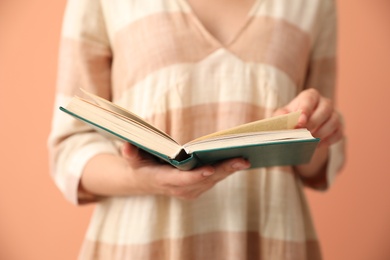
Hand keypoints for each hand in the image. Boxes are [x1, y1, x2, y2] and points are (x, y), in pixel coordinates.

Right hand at [121, 142, 249, 199]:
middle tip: (242, 160)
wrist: (145, 181)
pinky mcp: (198, 188)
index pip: (183, 180)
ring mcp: (191, 190)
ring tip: (245, 158)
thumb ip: (131, 154)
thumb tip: (127, 147)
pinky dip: (227, 170)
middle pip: (205, 180)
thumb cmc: (140, 165)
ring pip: (213, 180)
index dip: (196, 175)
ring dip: (230, 170)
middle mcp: (180, 189)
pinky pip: (215, 179)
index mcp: (165, 180)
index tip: (210, 168)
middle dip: (224, 170)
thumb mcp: (132, 159)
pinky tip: (239, 160)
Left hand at [273, 88, 342, 145]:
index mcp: (310, 95)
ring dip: (321, 133)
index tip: (300, 123)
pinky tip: (317, 145)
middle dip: (313, 123)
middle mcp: (324, 102)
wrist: (301, 126)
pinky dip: (328, 140)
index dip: (305, 110)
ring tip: (310, 141)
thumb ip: (281, 117)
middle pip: (324, 110)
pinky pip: (338, 133)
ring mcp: (334, 114)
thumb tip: (283, 123)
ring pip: (333, 122)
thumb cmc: (291, 118)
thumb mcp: (283, 115)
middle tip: (304, 134)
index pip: (309, 99)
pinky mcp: (339, 127)